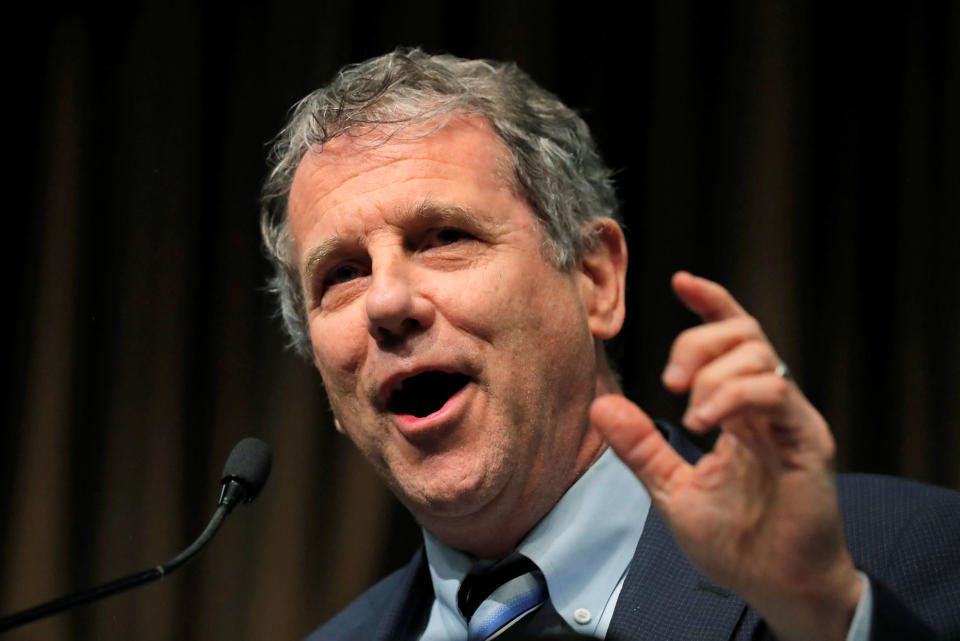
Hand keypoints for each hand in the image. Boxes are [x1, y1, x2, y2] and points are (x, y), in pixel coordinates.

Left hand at [591, 271, 862, 640]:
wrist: (775, 588)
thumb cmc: (735, 542)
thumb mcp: (671, 488)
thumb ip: (641, 446)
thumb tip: (600, 405)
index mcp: (739, 412)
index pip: (731, 341)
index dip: (711, 304)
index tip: (679, 282)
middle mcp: (767, 408)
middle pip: (743, 334)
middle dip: (699, 340)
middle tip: (670, 379)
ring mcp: (790, 421)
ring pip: (759, 355)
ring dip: (713, 374)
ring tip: (691, 415)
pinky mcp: (808, 441)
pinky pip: (775, 392)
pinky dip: (735, 395)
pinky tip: (708, 421)